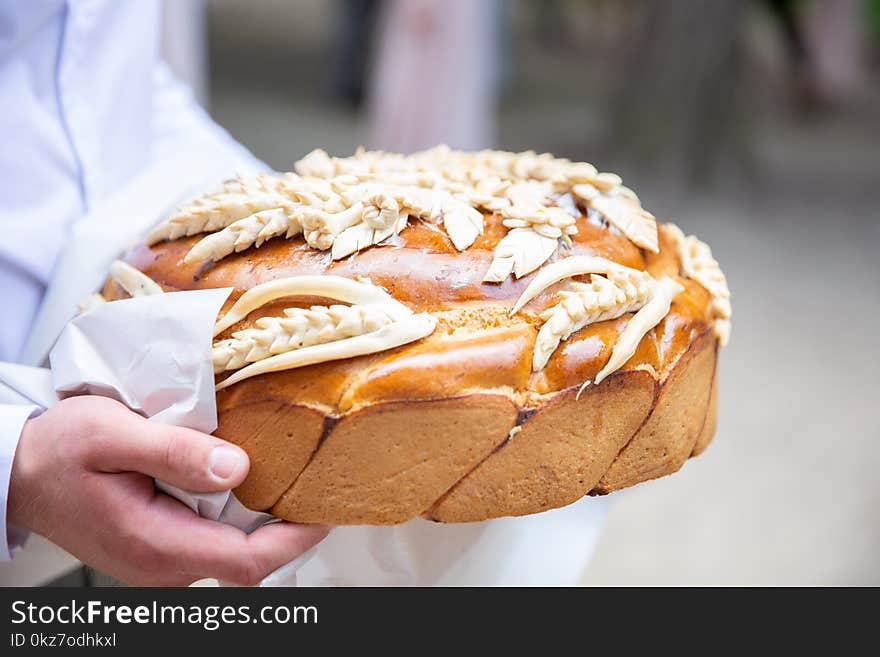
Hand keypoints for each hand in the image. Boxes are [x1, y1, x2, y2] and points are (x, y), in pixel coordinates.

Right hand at [7, 396, 327, 585]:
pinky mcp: (158, 549)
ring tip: (289, 480)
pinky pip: (212, 542)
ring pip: (232, 553)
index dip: (293, 540)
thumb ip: (176, 453)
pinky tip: (246, 485)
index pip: (246, 562)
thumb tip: (238, 468)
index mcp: (153, 543)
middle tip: (313, 484)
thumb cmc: (59, 450)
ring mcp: (158, 562)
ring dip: (263, 523)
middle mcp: (160, 564)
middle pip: (246, 561)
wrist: (20, 470)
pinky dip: (237, 519)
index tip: (323, 511)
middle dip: (286, 530)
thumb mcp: (113, 434)